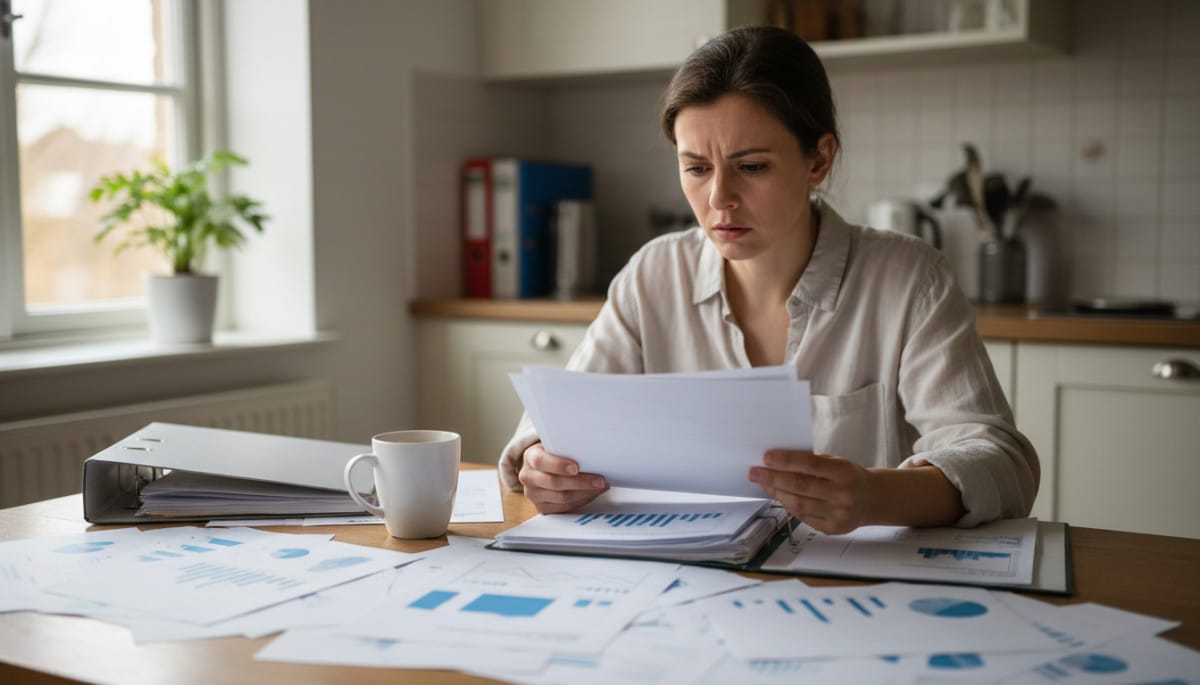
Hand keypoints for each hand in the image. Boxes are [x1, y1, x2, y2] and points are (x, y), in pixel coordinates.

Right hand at [518, 442, 607, 513]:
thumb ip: (566, 448)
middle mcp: (528, 477)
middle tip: (599, 479)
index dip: (559, 465)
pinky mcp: (541, 507)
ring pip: (562, 497)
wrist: (543, 468)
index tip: (576, 467)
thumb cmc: (553, 455)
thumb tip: (592, 450)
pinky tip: (592, 493)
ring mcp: (533, 494)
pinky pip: (565, 507)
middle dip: (581, 482)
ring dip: (585, 492)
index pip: (541, 461)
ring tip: (600, 486)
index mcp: (530, 457)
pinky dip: (582, 500)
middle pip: (554, 483)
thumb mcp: (555, 446)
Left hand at [748, 450, 875, 534]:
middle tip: (754, 472)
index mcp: (845, 472)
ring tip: (764, 484)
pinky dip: (788, 505)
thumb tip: (776, 463)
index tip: (766, 457)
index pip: (811, 465)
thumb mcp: (836, 462)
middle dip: (773, 478)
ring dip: (777, 493)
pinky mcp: (833, 529)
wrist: (872, 500)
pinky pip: (803, 517)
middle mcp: (843, 494)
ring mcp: (838, 514)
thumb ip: (811, 463)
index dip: (787, 461)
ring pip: (799, 504)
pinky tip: (780, 496)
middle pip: (801, 486)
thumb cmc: (848, 476)